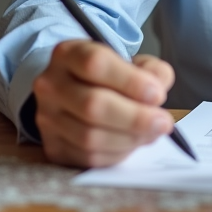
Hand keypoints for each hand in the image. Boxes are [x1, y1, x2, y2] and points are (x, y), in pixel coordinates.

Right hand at [32, 39, 176, 167]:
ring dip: (129, 138)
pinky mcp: (53, 146)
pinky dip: (117, 153)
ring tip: (152, 133)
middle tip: (163, 122)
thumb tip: (158, 90)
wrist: (74, 94)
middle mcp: (51, 84)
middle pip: (92, 105)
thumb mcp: (130, 61)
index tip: (157, 94)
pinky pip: (88, 157)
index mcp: (68, 54)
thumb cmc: (108, 76)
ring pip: (90, 136)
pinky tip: (133, 143)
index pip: (96, 64)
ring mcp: (47, 117)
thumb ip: (151, 70)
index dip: (130, 81)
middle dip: (135, 117)